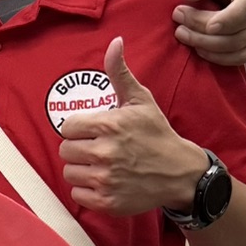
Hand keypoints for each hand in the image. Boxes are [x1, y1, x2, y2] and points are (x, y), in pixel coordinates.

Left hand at [58, 38, 207, 216]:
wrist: (180, 172)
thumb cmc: (156, 134)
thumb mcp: (140, 100)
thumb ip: (120, 73)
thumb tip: (114, 43)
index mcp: (109, 125)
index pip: (68, 126)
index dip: (79, 128)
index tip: (93, 131)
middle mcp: (105, 153)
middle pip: (66, 150)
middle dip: (79, 148)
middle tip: (98, 149)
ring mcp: (105, 180)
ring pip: (70, 172)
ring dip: (81, 169)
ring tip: (100, 165)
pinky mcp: (107, 202)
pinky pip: (77, 195)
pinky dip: (86, 191)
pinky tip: (103, 182)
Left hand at [172, 0, 245, 66]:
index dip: (227, 20)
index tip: (207, 26)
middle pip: (238, 31)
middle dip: (204, 31)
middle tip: (179, 24)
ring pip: (235, 47)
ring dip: (206, 45)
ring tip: (183, 34)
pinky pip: (238, 58)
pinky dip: (216, 57)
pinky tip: (198, 48)